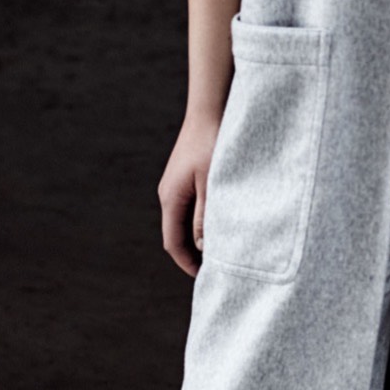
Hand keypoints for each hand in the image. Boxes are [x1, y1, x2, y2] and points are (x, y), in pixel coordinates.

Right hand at [158, 109, 221, 277]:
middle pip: (177, 235)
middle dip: (193, 255)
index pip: (173, 242)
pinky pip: (190, 208)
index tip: (205, 279)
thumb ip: (207, 215)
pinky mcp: (185, 177)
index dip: (187, 263)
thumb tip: (204, 246)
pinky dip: (201, 222)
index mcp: (171, 198)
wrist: (210, 110)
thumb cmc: (213, 144)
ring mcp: (175, 185)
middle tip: (217, 271)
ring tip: (221, 251)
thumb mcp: (212, 183)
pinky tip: (220, 225)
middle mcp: (168, 194)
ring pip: (184, 221)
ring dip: (199, 238)